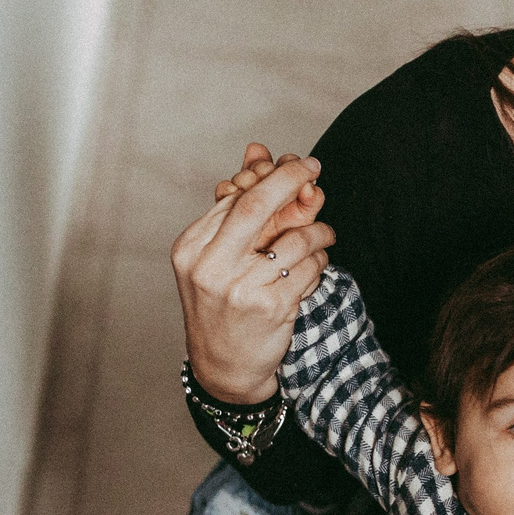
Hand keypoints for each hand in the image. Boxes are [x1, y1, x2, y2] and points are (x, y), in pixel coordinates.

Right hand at [171, 142, 335, 403]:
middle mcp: (210, 267)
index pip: (236, 197)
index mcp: (191, 248)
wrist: (224, 366)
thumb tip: (259, 149)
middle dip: (290, 179)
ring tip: (321, 234)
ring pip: (294, 239)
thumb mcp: (218, 254)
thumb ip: (239, 204)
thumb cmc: (223, 302)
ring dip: (317, 231)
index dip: (271, 177)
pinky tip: (315, 264)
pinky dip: (319, 261)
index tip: (296, 164)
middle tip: (314, 167)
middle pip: (256, 205)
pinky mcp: (271, 308)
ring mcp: (240, 289)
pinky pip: (309, 268)